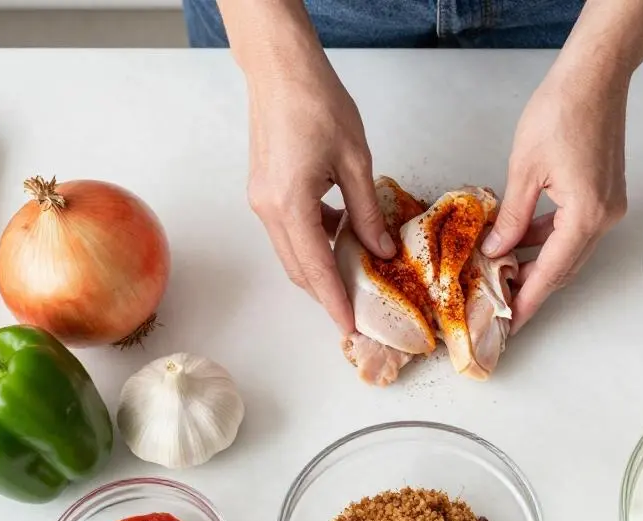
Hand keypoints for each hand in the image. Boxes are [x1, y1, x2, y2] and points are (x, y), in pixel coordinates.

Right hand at [245, 61, 394, 332]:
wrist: (280, 71)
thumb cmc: (317, 104)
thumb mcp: (356, 161)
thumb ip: (367, 212)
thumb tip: (380, 250)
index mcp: (290, 205)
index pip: (315, 268)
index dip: (334, 301)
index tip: (349, 327)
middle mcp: (268, 209)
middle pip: (298, 268)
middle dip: (325, 294)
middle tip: (355, 311)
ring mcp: (261, 200)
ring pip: (291, 252)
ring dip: (319, 267)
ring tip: (353, 275)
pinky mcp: (263, 190)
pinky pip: (288, 230)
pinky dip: (312, 241)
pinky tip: (340, 235)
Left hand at [481, 60, 630, 333]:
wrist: (595, 77)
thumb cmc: (560, 111)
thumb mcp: (524, 170)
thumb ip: (513, 217)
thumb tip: (497, 251)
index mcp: (586, 215)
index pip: (552, 272)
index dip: (528, 300)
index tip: (509, 324)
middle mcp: (605, 217)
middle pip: (565, 267)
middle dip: (533, 287)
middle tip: (502, 306)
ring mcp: (609, 206)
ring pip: (570, 249)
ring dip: (539, 262)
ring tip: (505, 275)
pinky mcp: (606, 193)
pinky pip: (575, 229)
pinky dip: (550, 239)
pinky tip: (523, 240)